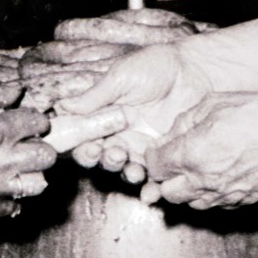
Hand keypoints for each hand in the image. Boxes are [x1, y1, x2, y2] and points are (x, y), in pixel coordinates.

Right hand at [0, 81, 56, 216]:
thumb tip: (16, 91)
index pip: (38, 123)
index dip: (34, 119)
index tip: (26, 121)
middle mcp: (0, 162)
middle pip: (47, 156)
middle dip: (39, 146)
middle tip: (26, 144)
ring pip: (37, 184)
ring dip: (30, 173)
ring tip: (16, 166)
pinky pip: (15, 206)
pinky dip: (11, 197)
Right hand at [58, 42, 211, 184]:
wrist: (194, 71)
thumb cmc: (155, 66)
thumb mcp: (120, 77)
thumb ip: (95, 96)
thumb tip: (63, 106)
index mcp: (102, 114)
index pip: (83, 136)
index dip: (80, 145)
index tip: (86, 147)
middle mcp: (117, 133)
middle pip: (100, 157)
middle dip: (102, 160)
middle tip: (113, 154)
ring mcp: (139, 146)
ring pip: (123, 169)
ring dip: (124, 173)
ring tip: (133, 169)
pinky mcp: (161, 155)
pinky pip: (150, 176)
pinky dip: (148, 188)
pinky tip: (149, 191)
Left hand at [146, 94, 257, 208]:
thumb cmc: (256, 114)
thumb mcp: (213, 104)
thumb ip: (184, 121)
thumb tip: (170, 135)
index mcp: (191, 154)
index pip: (155, 167)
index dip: (154, 157)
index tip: (159, 150)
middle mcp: (203, 180)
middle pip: (168, 193)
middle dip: (166, 179)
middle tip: (173, 164)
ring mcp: (224, 195)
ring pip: (191, 204)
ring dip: (187, 190)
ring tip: (195, 172)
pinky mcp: (241, 202)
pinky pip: (216, 206)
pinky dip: (211, 195)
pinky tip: (217, 178)